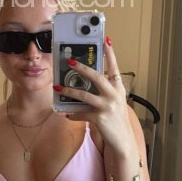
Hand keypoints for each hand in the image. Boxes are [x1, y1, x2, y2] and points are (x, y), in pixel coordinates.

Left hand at [57, 38, 135, 153]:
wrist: (123, 141)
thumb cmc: (116, 118)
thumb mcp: (114, 100)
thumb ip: (104, 89)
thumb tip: (86, 79)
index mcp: (118, 88)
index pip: (114, 66)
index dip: (110, 53)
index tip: (106, 39)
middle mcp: (115, 95)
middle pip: (97, 77)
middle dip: (82, 68)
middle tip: (70, 61)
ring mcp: (108, 107)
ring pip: (84, 95)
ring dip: (69, 91)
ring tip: (57, 88)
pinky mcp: (100, 118)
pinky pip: (81, 113)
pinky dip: (73, 114)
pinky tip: (66, 114)